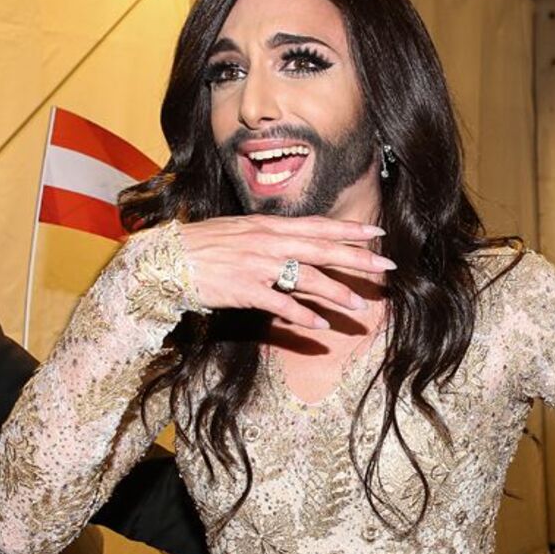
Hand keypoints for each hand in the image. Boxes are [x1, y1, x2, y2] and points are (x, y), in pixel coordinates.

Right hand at [176, 215, 394, 329]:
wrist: (167, 258)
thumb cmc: (204, 245)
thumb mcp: (241, 231)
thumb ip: (270, 235)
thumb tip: (297, 240)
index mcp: (269, 226)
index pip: (318, 225)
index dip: (349, 229)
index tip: (378, 231)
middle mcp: (268, 241)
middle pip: (322, 249)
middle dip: (357, 258)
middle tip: (387, 266)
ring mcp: (258, 265)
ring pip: (307, 277)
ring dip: (336, 292)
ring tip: (359, 305)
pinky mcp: (246, 290)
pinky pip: (281, 305)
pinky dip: (303, 317)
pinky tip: (321, 328)